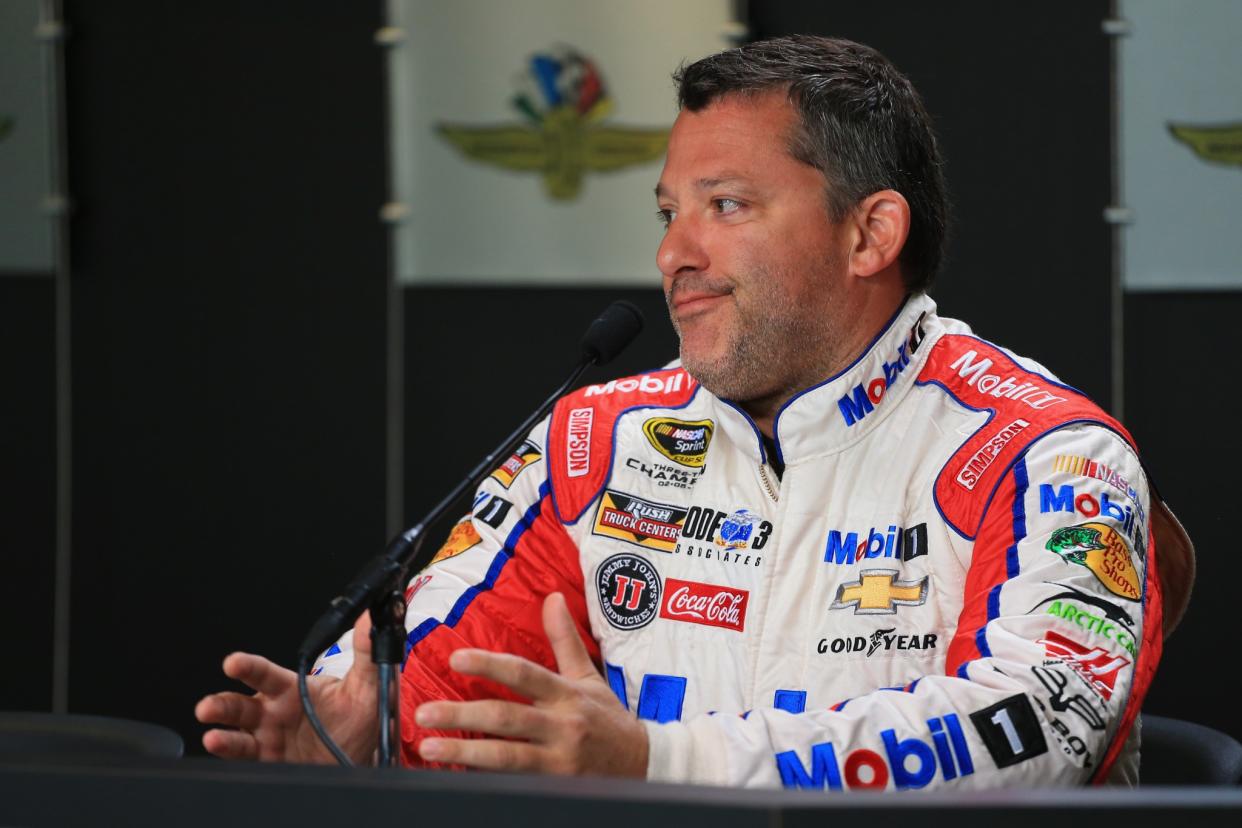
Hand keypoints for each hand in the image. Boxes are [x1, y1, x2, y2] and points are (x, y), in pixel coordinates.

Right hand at [195, 611, 379, 763]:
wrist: (362, 759)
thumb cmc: (359, 720)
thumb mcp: (368, 686)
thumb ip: (366, 652)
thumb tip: (368, 618)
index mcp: (293, 689)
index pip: (265, 674)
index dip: (247, 667)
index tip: (233, 663)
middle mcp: (274, 712)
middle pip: (240, 705)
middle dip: (221, 704)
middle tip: (208, 707)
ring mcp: (269, 738)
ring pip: (236, 732)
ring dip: (221, 733)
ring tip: (212, 735)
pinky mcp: (270, 762)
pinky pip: (245, 758)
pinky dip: (229, 754)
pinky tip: (220, 749)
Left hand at [414, 592, 647, 776]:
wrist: (644, 766)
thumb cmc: (609, 720)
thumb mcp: (589, 677)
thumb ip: (565, 640)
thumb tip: (553, 598)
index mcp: (566, 694)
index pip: (524, 674)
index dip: (490, 664)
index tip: (456, 658)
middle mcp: (561, 725)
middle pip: (507, 717)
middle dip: (462, 714)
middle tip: (424, 713)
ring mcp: (558, 761)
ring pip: (506, 756)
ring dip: (465, 751)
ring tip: (430, 747)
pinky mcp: (555, 786)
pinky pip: (515, 782)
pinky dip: (485, 779)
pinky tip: (458, 775)